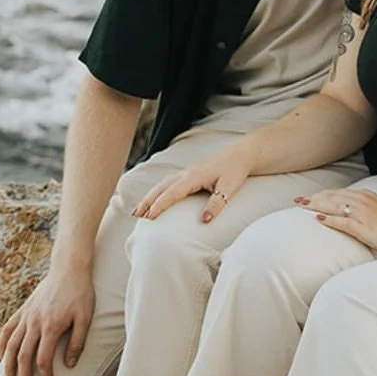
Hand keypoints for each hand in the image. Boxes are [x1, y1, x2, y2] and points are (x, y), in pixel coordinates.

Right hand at [0, 261, 95, 375]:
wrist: (69, 269)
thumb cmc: (81, 294)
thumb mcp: (85, 318)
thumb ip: (77, 342)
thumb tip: (69, 365)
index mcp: (51, 326)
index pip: (43, 359)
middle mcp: (34, 322)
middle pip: (24, 356)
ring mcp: (26, 316)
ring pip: (12, 345)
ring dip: (9, 365)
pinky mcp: (23, 309)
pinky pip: (8, 328)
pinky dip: (2, 343)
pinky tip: (1, 356)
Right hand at [132, 151, 252, 224]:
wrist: (241, 155)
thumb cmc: (235, 171)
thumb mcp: (229, 188)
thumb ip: (217, 204)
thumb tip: (204, 220)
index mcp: (194, 176)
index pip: (172, 192)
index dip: (160, 205)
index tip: (149, 217)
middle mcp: (186, 173)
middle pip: (161, 187)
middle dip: (147, 201)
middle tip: (136, 215)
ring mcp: (186, 172)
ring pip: (162, 184)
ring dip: (149, 197)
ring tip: (138, 211)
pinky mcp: (188, 174)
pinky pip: (168, 183)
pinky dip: (158, 192)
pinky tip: (153, 200)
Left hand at [296, 187, 376, 254]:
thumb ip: (371, 203)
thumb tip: (361, 202)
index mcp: (366, 196)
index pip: (340, 193)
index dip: (324, 194)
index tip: (312, 196)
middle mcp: (362, 201)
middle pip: (333, 197)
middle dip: (315, 197)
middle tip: (299, 200)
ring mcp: (361, 214)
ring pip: (334, 206)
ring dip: (316, 205)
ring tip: (303, 206)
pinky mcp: (362, 228)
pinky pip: (342, 222)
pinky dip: (328, 219)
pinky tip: (317, 218)